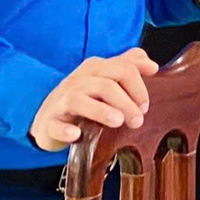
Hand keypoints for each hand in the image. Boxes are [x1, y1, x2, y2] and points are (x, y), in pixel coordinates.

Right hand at [29, 49, 159, 150]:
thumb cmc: (84, 97)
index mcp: (94, 68)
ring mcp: (61, 101)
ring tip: (117, 122)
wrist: (47, 116)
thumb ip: (129, 66)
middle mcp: (77, 81)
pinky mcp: (49, 123)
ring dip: (101, 111)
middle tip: (137, 121)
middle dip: (126, 103)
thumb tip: (152, 65)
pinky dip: (65, 130)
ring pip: (79, 100)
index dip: (139, 88)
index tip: (145, 106)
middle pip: (106, 85)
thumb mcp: (106, 77)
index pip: (123, 69)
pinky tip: (76, 134)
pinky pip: (55, 125)